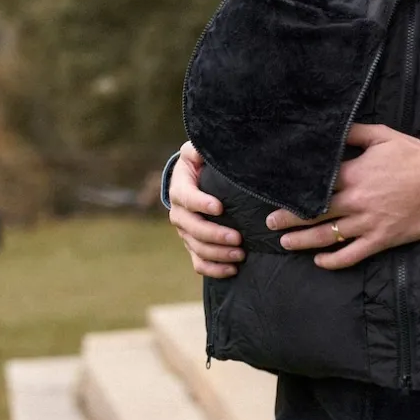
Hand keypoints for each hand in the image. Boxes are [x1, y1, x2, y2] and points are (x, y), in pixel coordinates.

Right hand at [168, 140, 245, 277]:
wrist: (193, 182)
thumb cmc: (200, 164)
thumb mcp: (196, 152)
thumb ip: (198, 149)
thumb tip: (200, 149)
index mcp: (180, 189)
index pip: (187, 197)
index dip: (201, 203)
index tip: (220, 208)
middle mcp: (179, 213)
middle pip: (192, 228)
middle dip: (214, 235)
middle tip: (238, 238)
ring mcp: (186, 232)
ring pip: (196, 248)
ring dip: (218, 254)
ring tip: (240, 255)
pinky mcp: (193, 246)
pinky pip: (199, 262)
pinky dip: (214, 269)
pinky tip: (232, 270)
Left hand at [265, 124, 419, 269]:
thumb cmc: (413, 156)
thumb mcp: (381, 136)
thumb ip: (351, 134)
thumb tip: (329, 129)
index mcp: (353, 175)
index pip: (315, 185)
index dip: (294, 190)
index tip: (277, 193)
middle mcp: (355, 201)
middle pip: (313, 213)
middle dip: (288, 219)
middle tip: (270, 222)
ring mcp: (367, 223)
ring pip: (327, 236)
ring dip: (303, 241)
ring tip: (286, 242)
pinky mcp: (380, 239)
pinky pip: (351, 255)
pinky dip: (333, 260)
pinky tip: (320, 260)